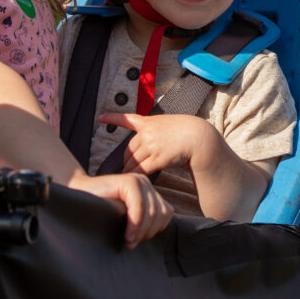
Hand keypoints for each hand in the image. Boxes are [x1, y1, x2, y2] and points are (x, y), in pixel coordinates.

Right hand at [67, 170, 171, 248]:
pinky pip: (140, 207)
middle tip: (131, 243)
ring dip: (141, 232)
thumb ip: (142, 222)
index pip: (166, 213)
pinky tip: (126, 235)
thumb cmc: (98, 212)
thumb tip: (159, 233)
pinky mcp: (128, 181)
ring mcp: (138, 180)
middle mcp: (146, 184)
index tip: (137, 240)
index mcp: (148, 192)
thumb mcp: (125, 218)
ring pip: (153, 212)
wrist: (75, 195)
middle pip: (161, 214)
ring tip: (127, 241)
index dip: (154, 230)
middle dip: (147, 233)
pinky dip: (135, 225)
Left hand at [97, 112, 225, 175]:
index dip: (112, 118)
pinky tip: (136, 181)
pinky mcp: (158, 158)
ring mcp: (152, 145)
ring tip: (129, 178)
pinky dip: (137, 176)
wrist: (199, 137)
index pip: (127, 119)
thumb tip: (146, 147)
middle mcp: (148, 133)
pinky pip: (141, 170)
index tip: (100, 117)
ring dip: (130, 171)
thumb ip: (155, 133)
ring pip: (133, 161)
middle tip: (125, 169)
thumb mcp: (169, 125)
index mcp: (149, 122)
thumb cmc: (188, 132)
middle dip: (127, 161)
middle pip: (129, 150)